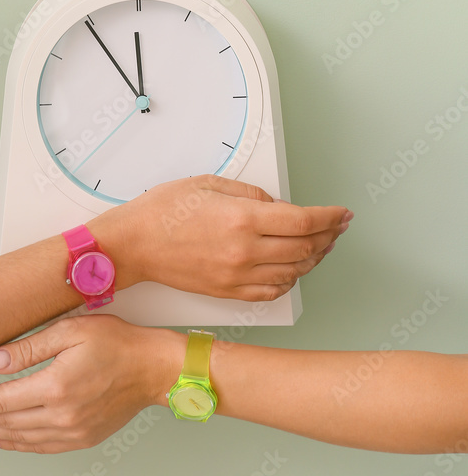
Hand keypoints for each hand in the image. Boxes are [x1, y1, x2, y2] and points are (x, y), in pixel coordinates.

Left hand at [0, 315, 179, 453]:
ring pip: (19, 439)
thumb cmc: (117, 342)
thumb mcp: (70, 331)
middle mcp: (61, 415)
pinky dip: (17, 445)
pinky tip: (4, 440)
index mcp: (54, 386)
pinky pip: (40, 447)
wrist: (153, 367)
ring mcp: (72, 431)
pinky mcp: (82, 438)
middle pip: (4, 423)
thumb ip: (27, 348)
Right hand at [91, 174, 351, 301]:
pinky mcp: (229, 292)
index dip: (330, 217)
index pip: (304, 222)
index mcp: (243, 219)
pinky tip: (293, 268)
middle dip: (328, 236)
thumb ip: (250, 193)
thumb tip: (277, 205)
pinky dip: (290, 280)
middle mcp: (245, 251)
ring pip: (293, 272)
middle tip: (337, 227)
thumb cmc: (163, 211)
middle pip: (305, 248)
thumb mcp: (209, 183)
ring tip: (321, 245)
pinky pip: (272, 292)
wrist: (134, 244)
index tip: (341, 213)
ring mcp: (238, 276)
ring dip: (314, 258)